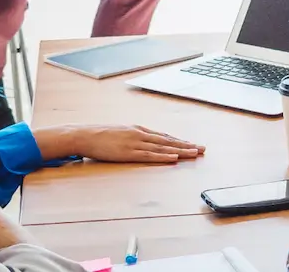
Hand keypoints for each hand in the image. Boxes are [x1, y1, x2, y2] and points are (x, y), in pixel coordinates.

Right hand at [77, 125, 204, 163]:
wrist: (85, 135)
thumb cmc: (101, 136)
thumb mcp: (121, 133)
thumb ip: (133, 138)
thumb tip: (143, 143)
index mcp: (139, 130)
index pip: (164, 136)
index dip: (180, 141)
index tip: (193, 144)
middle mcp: (141, 134)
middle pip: (168, 141)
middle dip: (187, 145)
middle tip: (202, 149)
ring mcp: (135, 143)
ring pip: (163, 147)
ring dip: (180, 151)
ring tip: (195, 153)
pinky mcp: (129, 152)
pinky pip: (150, 155)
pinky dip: (163, 156)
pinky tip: (174, 158)